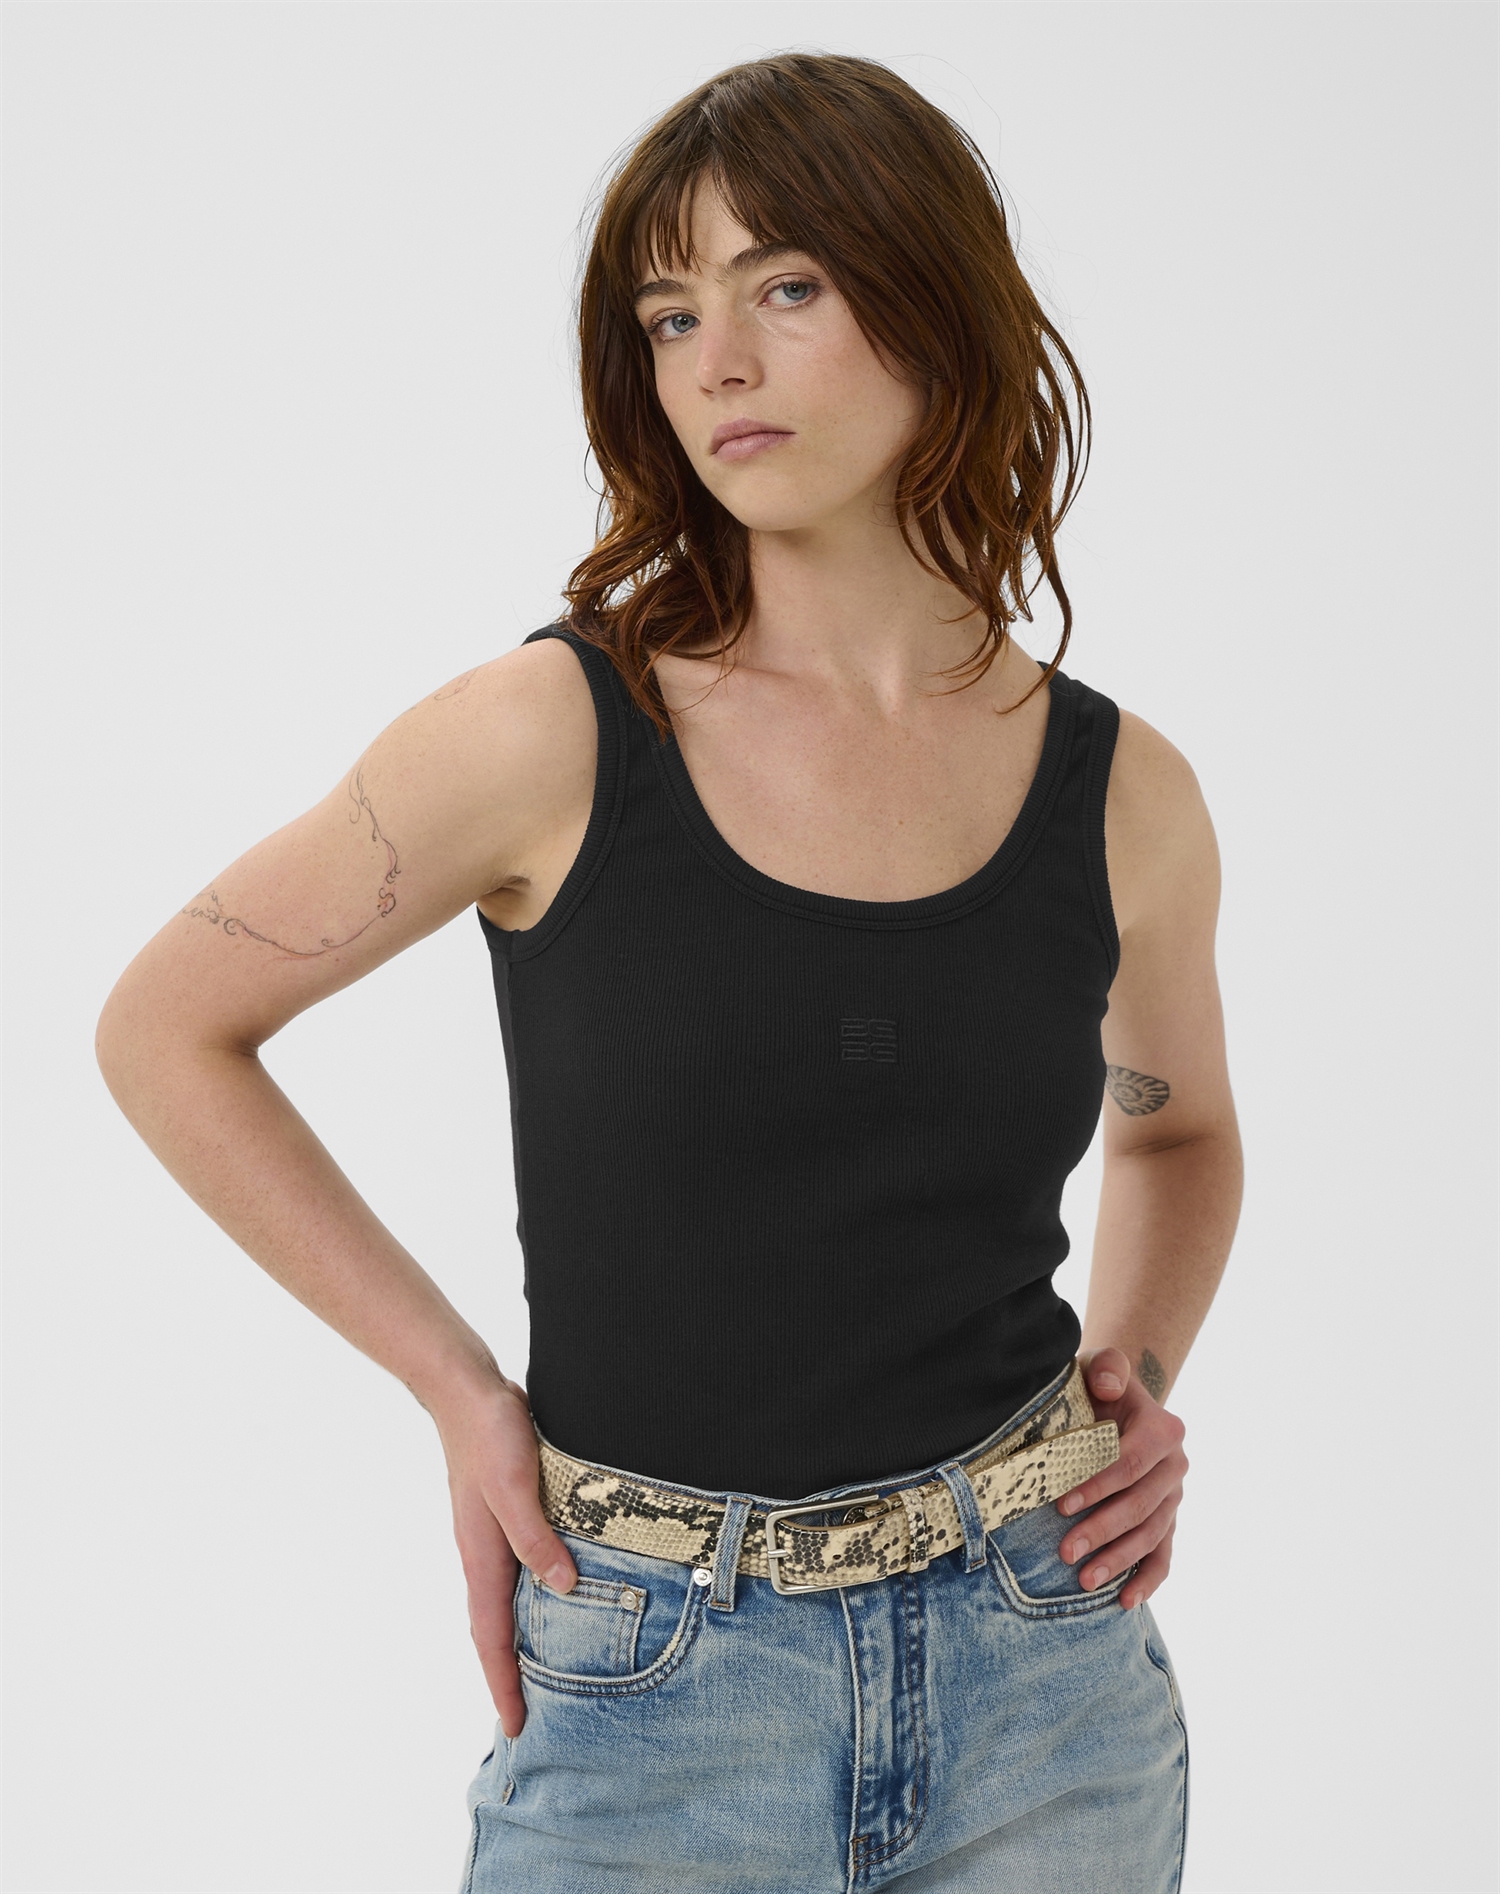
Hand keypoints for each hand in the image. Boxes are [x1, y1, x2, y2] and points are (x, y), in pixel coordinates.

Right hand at [433, 1376, 578, 1738]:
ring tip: (542, 1673)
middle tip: (529, 1718)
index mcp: (483, 1556)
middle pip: (495, 1629)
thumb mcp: (515, 1487)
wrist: (467, 1389)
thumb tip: (565, 1587)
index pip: (492, 1636)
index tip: (517, 1725)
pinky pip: (516, 1571)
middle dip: (509, 1674)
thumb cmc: (490, 1435)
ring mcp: (492, 1535)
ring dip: (518, 1640)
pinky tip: (551, 1597)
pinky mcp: (505, 1514)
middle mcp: (484, 1554)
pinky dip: (529, 1598)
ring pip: (506, 1601)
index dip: (505, 1681)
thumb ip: (536, 1537)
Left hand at [1056, 1346, 1186, 1609]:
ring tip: (1083, 1580)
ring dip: (1118, 1560)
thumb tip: (1107, 1386)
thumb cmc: (1101, 1388)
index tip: (1061, 1502)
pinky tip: (1125, 1601)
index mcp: (1163, 1430)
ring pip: (1150, 1535)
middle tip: (1065, 1551)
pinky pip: (1163, 1556)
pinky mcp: (1167, 1521)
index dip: (1097, 1483)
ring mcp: (1173, 1498)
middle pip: (1139, 1505)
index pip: (1130, 1462)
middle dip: (1102, 1530)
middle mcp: (1175, 1467)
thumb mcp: (1102, 1366)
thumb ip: (1108, 1368)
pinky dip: (1147, 1580)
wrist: (1117, 1405)